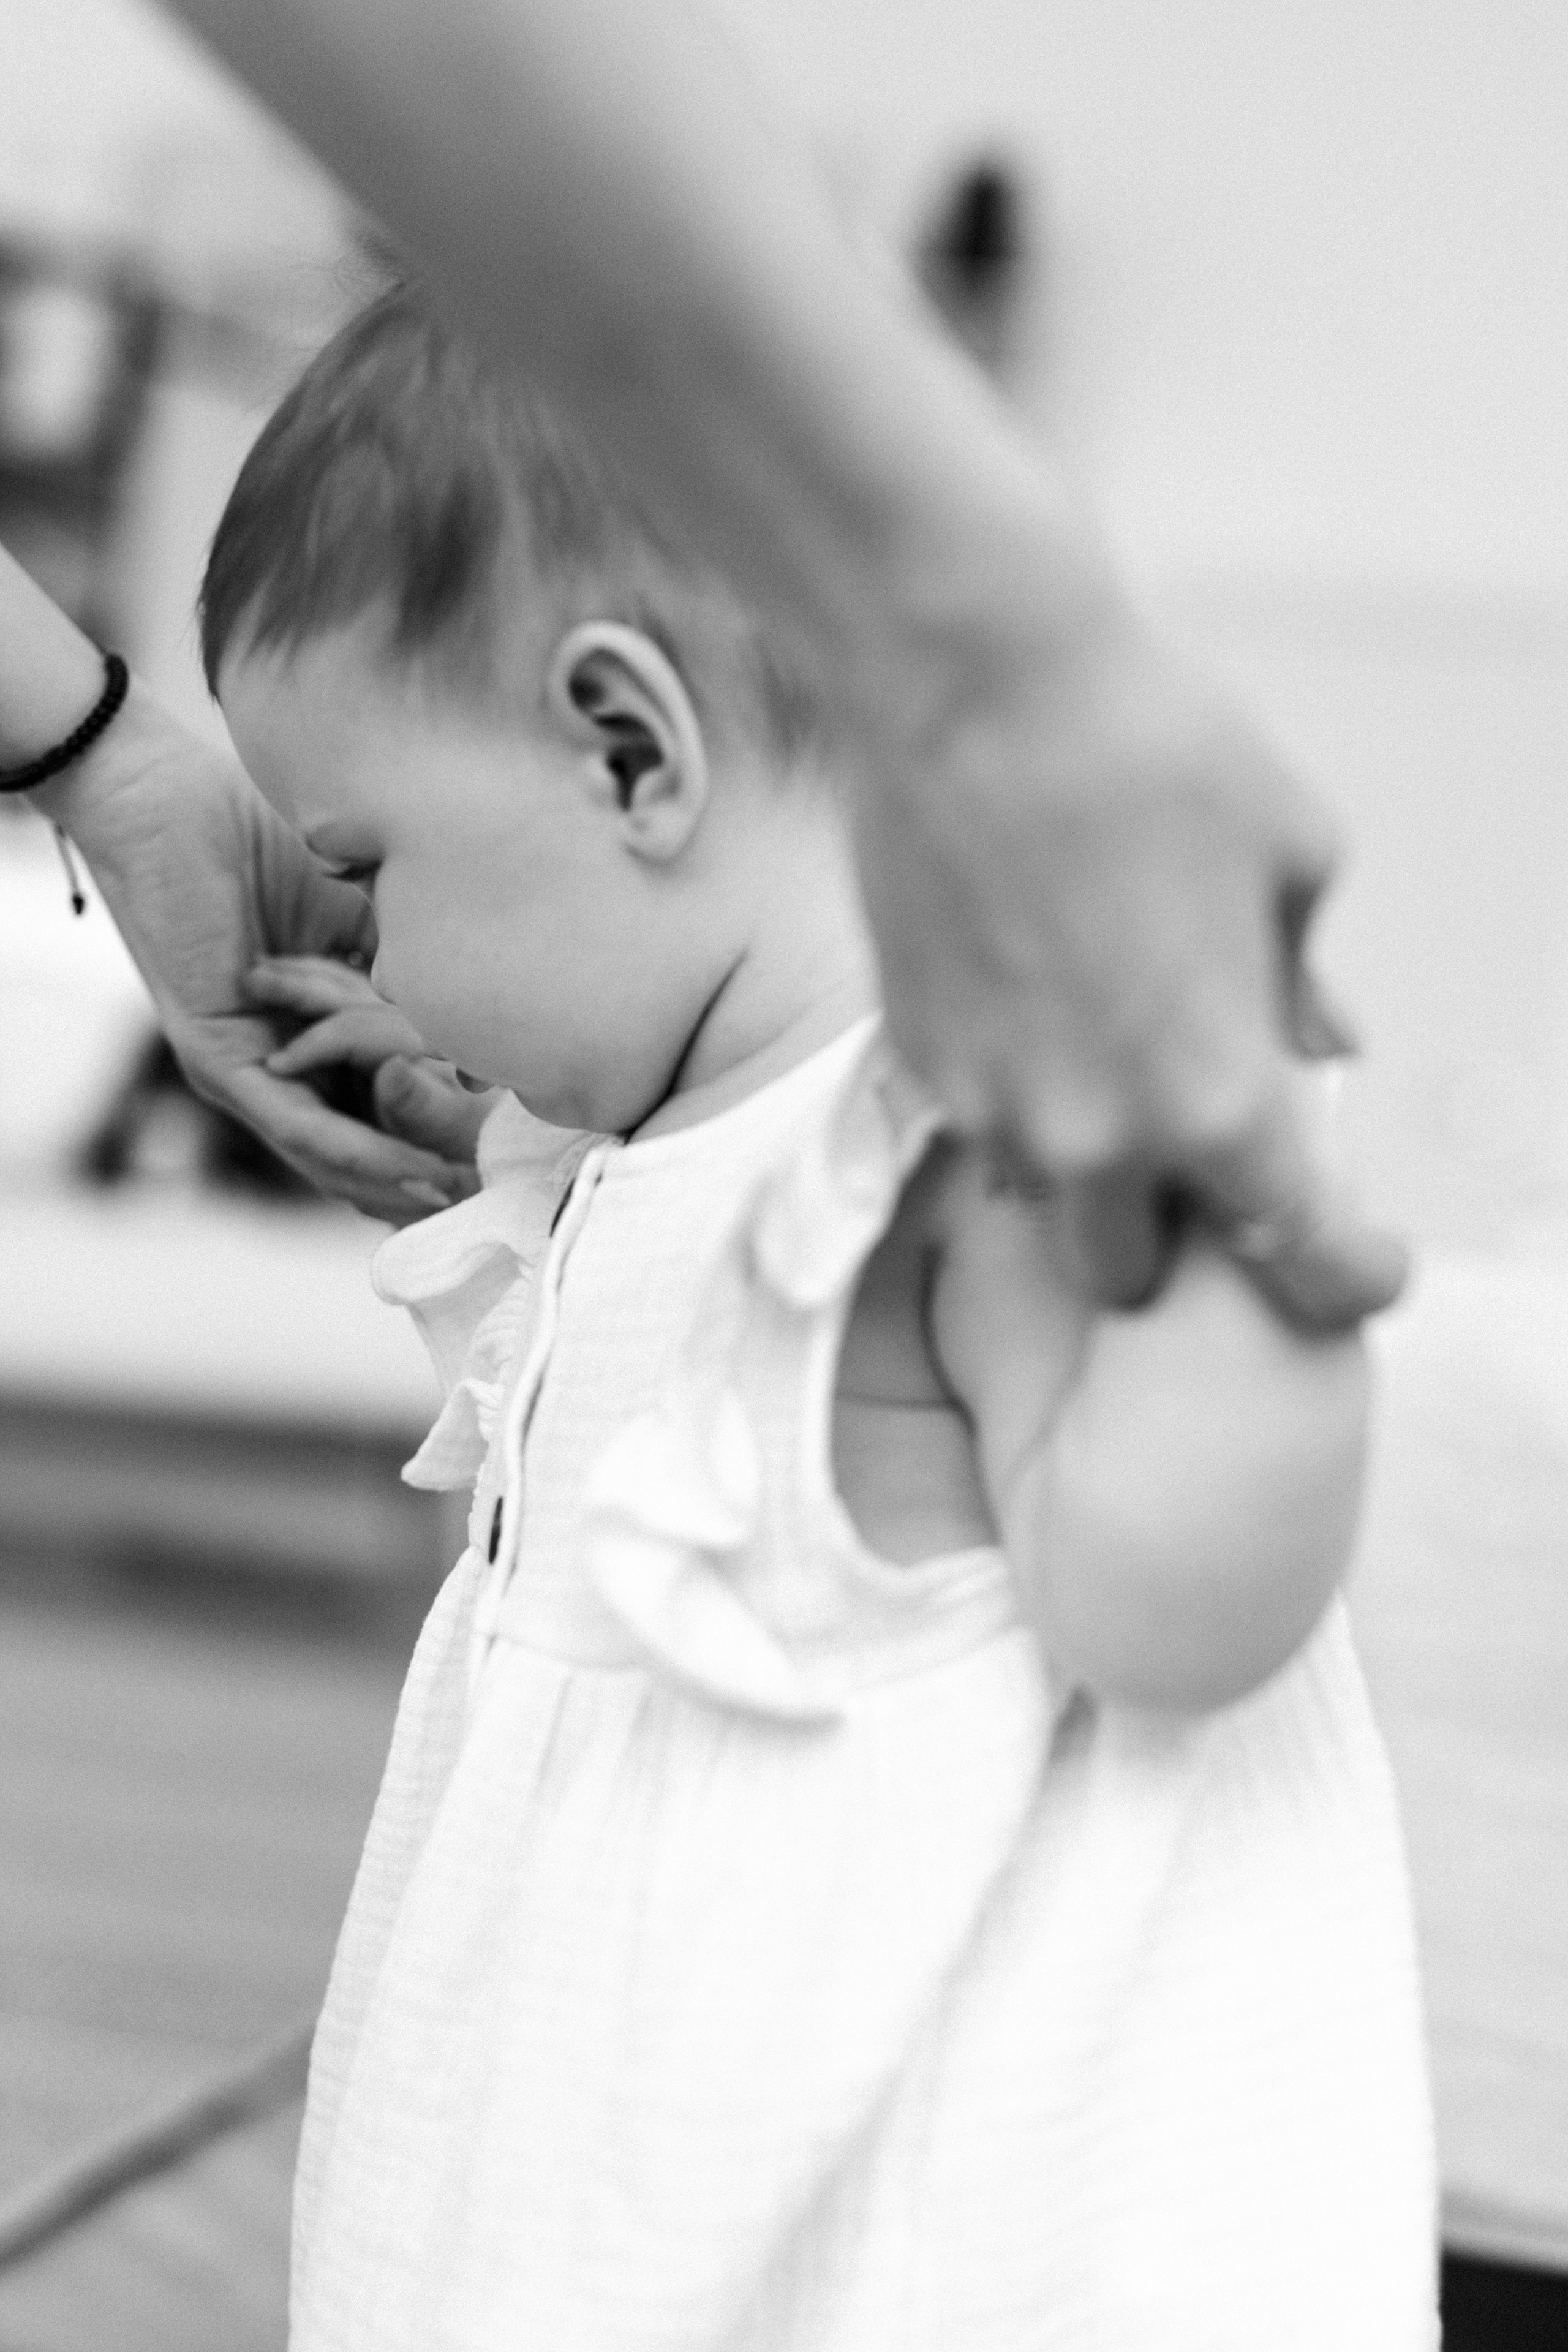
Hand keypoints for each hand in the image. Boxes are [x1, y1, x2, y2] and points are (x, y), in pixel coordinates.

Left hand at [40, 687, 479, 1221]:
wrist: (168, 800)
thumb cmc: (254, 839)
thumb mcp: (363, 917)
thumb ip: (411, 963)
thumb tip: (491, 991)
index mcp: (303, 1042)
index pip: (383, 1110)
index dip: (442, 1141)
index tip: (511, 1167)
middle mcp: (273, 1073)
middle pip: (358, 1155)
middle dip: (425, 1189)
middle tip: (498, 1213)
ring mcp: (243, 1075)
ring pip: (332, 1156)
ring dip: (400, 1187)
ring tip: (467, 1209)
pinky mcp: (220, 1061)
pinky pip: (300, 1125)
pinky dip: (360, 1153)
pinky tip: (412, 1174)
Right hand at [855, 574, 1406, 1330]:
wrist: (968, 684)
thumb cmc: (1147, 749)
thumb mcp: (1291, 858)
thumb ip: (1301, 983)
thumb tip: (1315, 1041)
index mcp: (1214, 1098)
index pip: (1298, 1256)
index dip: (1344, 1275)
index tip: (1358, 1261)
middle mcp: (1092, 1134)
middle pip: (1131, 1274)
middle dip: (1171, 1235)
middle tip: (1198, 1150)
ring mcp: (988, 1106)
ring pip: (1043, 1203)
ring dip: (1083, 1165)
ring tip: (1104, 1055)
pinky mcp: (913, 1057)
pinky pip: (979, 1123)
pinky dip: (1017, 1096)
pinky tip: (1034, 998)